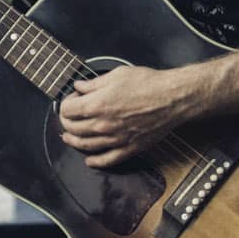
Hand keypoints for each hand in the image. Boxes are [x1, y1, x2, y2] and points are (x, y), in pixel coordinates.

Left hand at [58, 64, 193, 168]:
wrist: (172, 98)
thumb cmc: (147, 84)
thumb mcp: (116, 75)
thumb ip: (93, 84)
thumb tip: (79, 87)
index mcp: (97, 104)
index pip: (67, 110)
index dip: (66, 103)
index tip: (72, 99)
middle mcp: (103, 124)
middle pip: (73, 128)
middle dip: (67, 121)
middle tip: (69, 116)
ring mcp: (116, 139)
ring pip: (85, 146)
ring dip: (73, 142)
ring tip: (69, 137)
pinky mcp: (129, 148)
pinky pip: (108, 160)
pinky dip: (95, 162)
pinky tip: (89, 160)